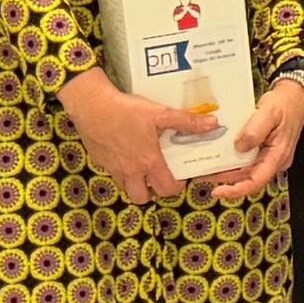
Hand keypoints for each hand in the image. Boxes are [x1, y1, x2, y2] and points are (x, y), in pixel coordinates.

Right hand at [62, 66, 223, 202]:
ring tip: (142, 168)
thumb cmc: (126, 110)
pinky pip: (112, 174)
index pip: (166, 189)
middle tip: (159, 177)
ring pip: (125, 188)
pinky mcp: (100, 161)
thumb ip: (186, 122)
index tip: (179, 177)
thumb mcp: (160, 114)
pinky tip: (125, 154)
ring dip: (135, 184)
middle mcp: (130, 171)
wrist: (91, 105)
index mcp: (148, 162)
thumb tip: (212, 124)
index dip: (176, 187)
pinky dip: (120, 171)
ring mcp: (112, 168)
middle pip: (142, 198)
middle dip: (153, 192)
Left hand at [199, 68, 303, 200]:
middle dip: (225, 180)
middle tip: (204, 174)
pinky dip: (233, 160)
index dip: (236, 190)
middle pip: (248, 178)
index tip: (218, 191)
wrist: (295, 97)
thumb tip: (239, 147)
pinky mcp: (263, 151)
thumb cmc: (285, 104)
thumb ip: (255, 131)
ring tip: (208, 166)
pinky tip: (221, 155)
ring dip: (227, 171)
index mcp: (278, 155)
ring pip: (246, 170)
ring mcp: (269, 157)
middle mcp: (274, 160)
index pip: (256, 181)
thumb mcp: (269, 112)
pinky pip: (247, 161)